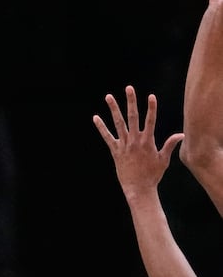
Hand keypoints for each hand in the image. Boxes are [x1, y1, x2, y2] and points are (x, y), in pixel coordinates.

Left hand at [92, 85, 182, 201]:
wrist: (138, 188)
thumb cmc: (153, 175)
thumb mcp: (164, 159)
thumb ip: (170, 145)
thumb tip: (181, 135)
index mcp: (148, 141)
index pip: (150, 120)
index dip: (151, 108)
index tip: (151, 96)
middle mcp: (135, 141)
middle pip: (133, 117)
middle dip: (131, 102)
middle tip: (129, 88)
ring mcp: (124, 145)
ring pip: (118, 123)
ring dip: (113, 109)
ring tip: (108, 96)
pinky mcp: (115, 152)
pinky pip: (107, 137)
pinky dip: (101, 127)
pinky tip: (95, 118)